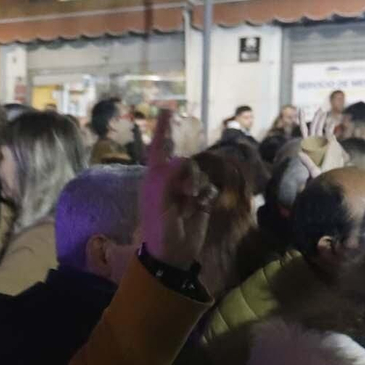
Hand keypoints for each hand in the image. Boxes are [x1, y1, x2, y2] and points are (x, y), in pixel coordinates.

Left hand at [140, 110, 216, 276]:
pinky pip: (211, 187)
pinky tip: (201, 209)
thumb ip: (167, 177)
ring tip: (191, 204)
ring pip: (200, 173)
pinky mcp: (201, 201)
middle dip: (188, 173)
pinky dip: (208, 197)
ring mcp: (186, 191)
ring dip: (198, 186)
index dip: (163, 130)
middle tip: (185, 192)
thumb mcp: (158, 202)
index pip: (159, 149)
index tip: (167, 110)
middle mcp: (169, 182)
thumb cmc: (159, 229)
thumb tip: (181, 159)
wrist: (173, 254)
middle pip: (185, 161)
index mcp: (153, 179)